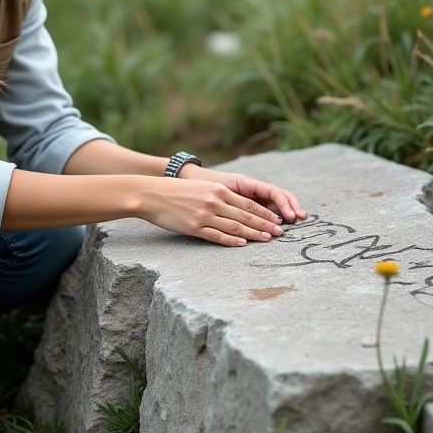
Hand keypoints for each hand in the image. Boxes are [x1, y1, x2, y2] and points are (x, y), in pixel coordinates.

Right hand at [138, 177, 287, 246]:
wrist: (152, 194)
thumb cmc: (177, 191)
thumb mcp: (202, 188)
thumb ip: (220, 196)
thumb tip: (240, 208)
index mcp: (218, 190)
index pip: (248, 203)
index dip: (265, 213)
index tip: (277, 220)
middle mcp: (214, 201)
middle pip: (246, 215)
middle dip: (265, 224)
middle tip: (280, 233)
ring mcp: (205, 215)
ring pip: (235, 226)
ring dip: (254, 234)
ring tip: (267, 240)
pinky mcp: (194, 227)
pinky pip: (217, 236)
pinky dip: (232, 240)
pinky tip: (243, 244)